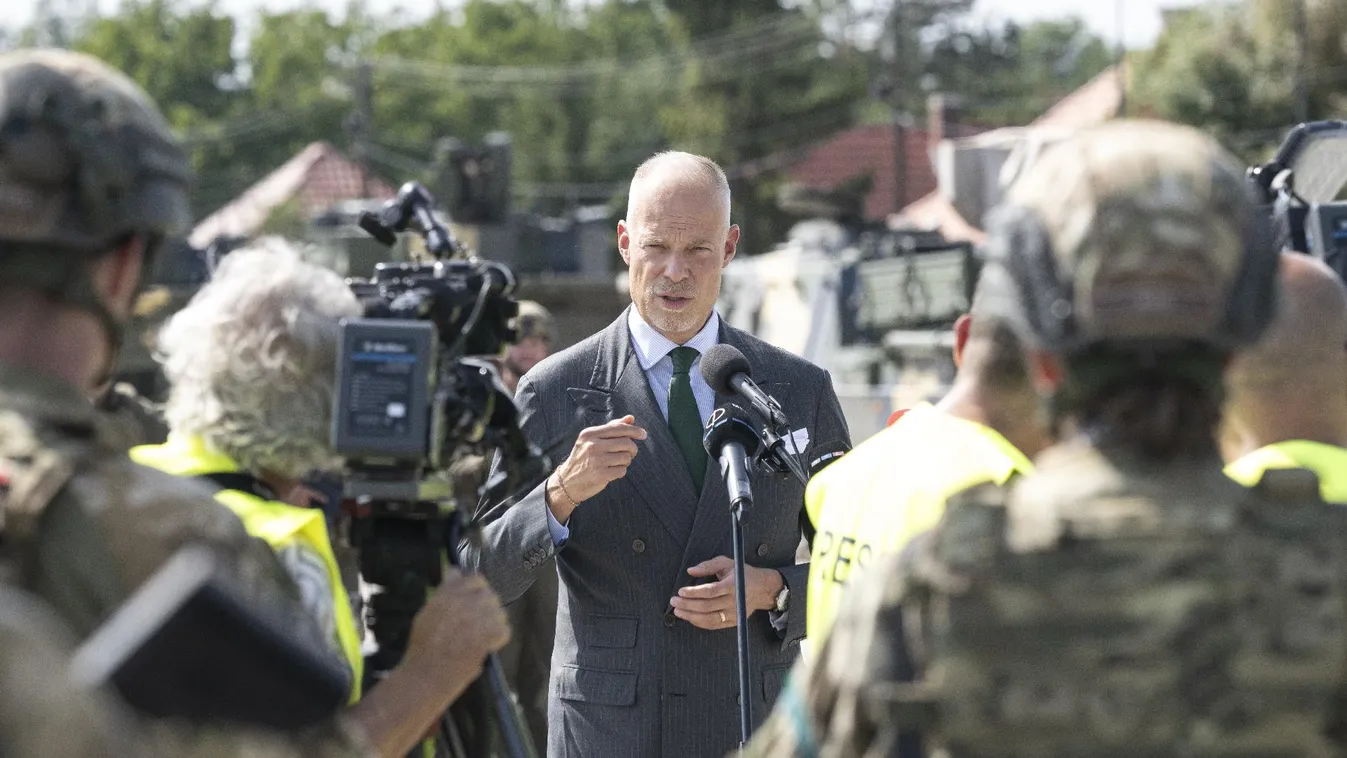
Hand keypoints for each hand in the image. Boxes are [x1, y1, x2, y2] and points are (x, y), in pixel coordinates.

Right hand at [403, 569, 510, 688]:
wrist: (427, 674)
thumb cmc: (422, 646)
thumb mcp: (427, 612)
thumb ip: (444, 591)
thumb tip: (455, 572)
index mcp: (448, 594)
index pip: (475, 579)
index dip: (477, 589)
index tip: (473, 600)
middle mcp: (465, 601)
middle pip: (489, 594)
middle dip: (486, 607)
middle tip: (478, 622)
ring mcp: (479, 617)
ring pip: (499, 612)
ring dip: (493, 622)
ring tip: (481, 635)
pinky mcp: (489, 635)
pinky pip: (504, 630)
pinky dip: (498, 639)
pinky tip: (487, 645)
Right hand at [547, 415, 646, 520]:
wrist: (567, 481)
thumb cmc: (584, 458)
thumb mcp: (592, 440)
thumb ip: (612, 428)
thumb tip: (631, 418)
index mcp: (590, 434)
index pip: (618, 428)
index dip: (634, 430)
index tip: (643, 434)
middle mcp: (592, 445)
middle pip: (626, 442)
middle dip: (632, 448)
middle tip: (629, 453)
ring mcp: (596, 460)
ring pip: (626, 457)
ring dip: (626, 461)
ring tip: (616, 463)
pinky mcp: (600, 475)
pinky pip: (622, 470)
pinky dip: (620, 471)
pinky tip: (611, 471)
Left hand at [669, 556, 784, 629]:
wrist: (763, 588)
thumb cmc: (742, 573)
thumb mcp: (726, 563)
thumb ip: (707, 565)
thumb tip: (690, 571)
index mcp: (732, 585)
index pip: (709, 591)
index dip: (693, 593)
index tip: (681, 591)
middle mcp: (734, 602)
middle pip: (706, 607)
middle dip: (687, 605)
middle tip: (674, 601)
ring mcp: (734, 614)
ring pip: (708, 619)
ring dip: (690, 616)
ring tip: (678, 611)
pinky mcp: (734, 622)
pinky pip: (714, 625)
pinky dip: (700, 623)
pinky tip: (690, 617)